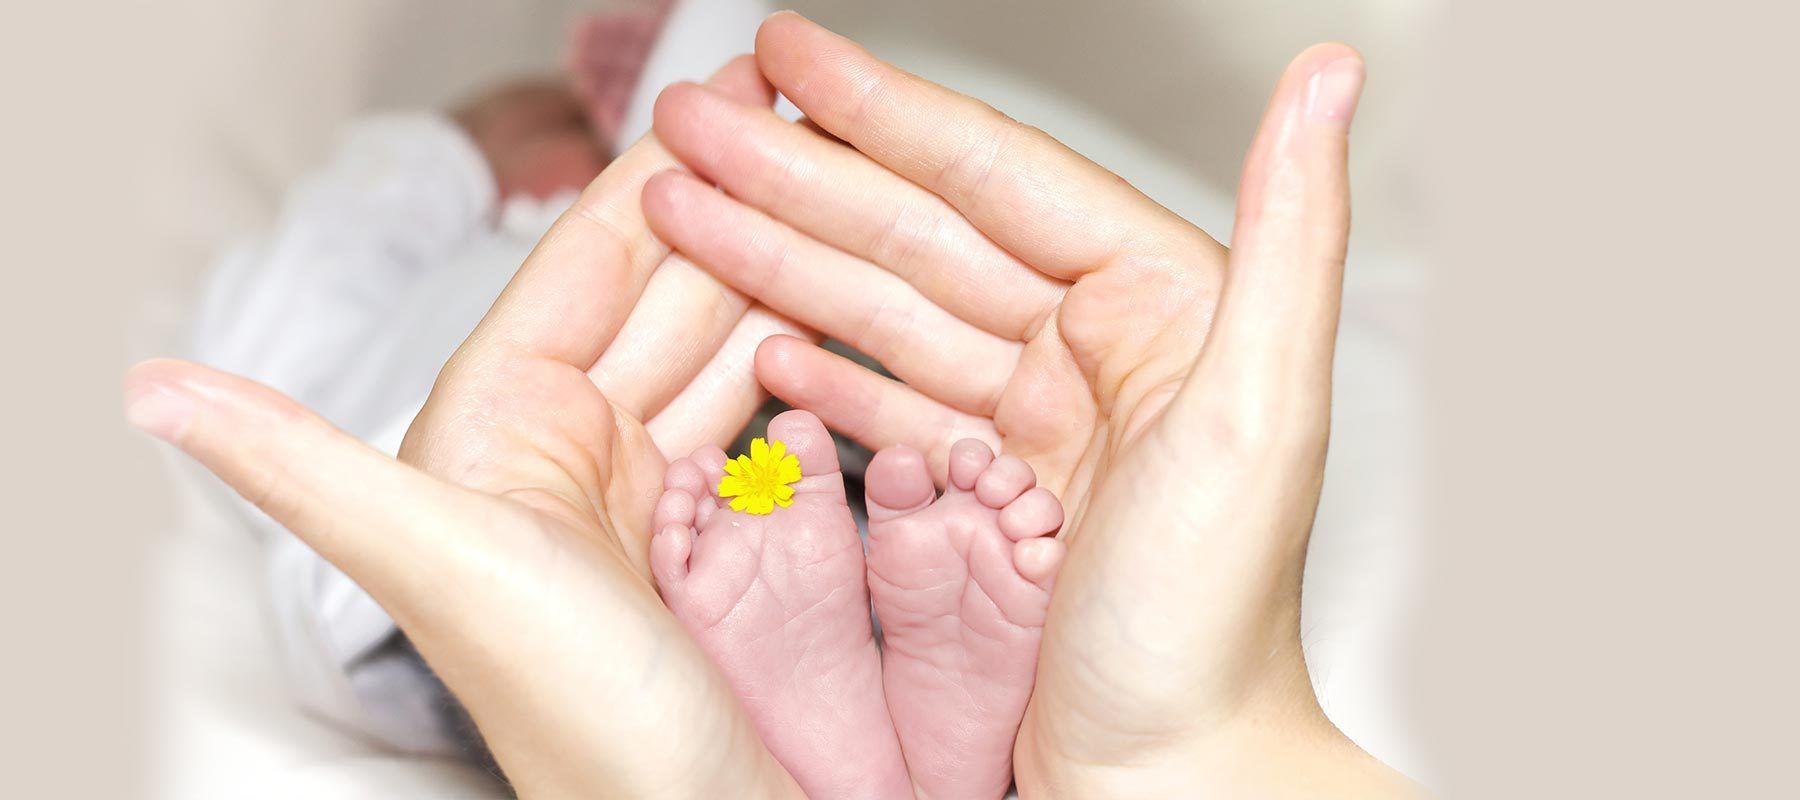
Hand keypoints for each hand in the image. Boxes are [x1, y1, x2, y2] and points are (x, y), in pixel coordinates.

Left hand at [127, 57, 807, 797]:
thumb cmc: (569, 713)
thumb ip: (299, 469)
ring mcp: (627, 483)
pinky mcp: (690, 523)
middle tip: (810, 129)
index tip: (732, 94)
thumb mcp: (433, 568)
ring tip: (837, 200)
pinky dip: (785, 359)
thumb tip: (151, 390)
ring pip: (705, 342)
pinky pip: (743, 411)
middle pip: (654, 290)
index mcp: (490, 429)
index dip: (654, 173)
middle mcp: (553, 445)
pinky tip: (828, 317)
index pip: (580, 263)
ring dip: (765, 268)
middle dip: (726, 205)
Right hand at [642, 13, 1417, 795]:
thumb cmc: (1213, 629)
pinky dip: (820, 368)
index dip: (879, 111)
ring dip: (782, 260)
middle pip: (919, 236)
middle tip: (692, 126)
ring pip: (889, 311)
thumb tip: (1328, 80)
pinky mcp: (996, 490)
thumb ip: (1296, 231)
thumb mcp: (1264, 416)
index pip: (996, 178)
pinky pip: (891, 400)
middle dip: (795, 175)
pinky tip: (761, 339)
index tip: (788, 56)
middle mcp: (1100, 351)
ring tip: (687, 209)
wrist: (1171, 783)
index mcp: (1162, 308)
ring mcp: (1039, 421)